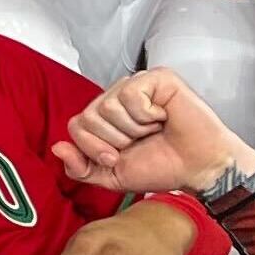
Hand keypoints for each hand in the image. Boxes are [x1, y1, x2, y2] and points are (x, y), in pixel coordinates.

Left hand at [53, 66, 254, 196]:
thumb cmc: (162, 167)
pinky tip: (163, 117)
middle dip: (114, 140)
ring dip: (133, 129)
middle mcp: (118, 97)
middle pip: (88, 116)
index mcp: (105, 118)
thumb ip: (80, 167)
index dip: (94, 148)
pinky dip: (146, 114)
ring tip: (154, 130)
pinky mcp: (156, 77)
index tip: (119, 157)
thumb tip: (56, 148)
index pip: (76, 126)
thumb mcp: (111, 176)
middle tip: (141, 142)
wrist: (198, 168)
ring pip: (107, 106)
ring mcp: (137, 85)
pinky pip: (129, 94)